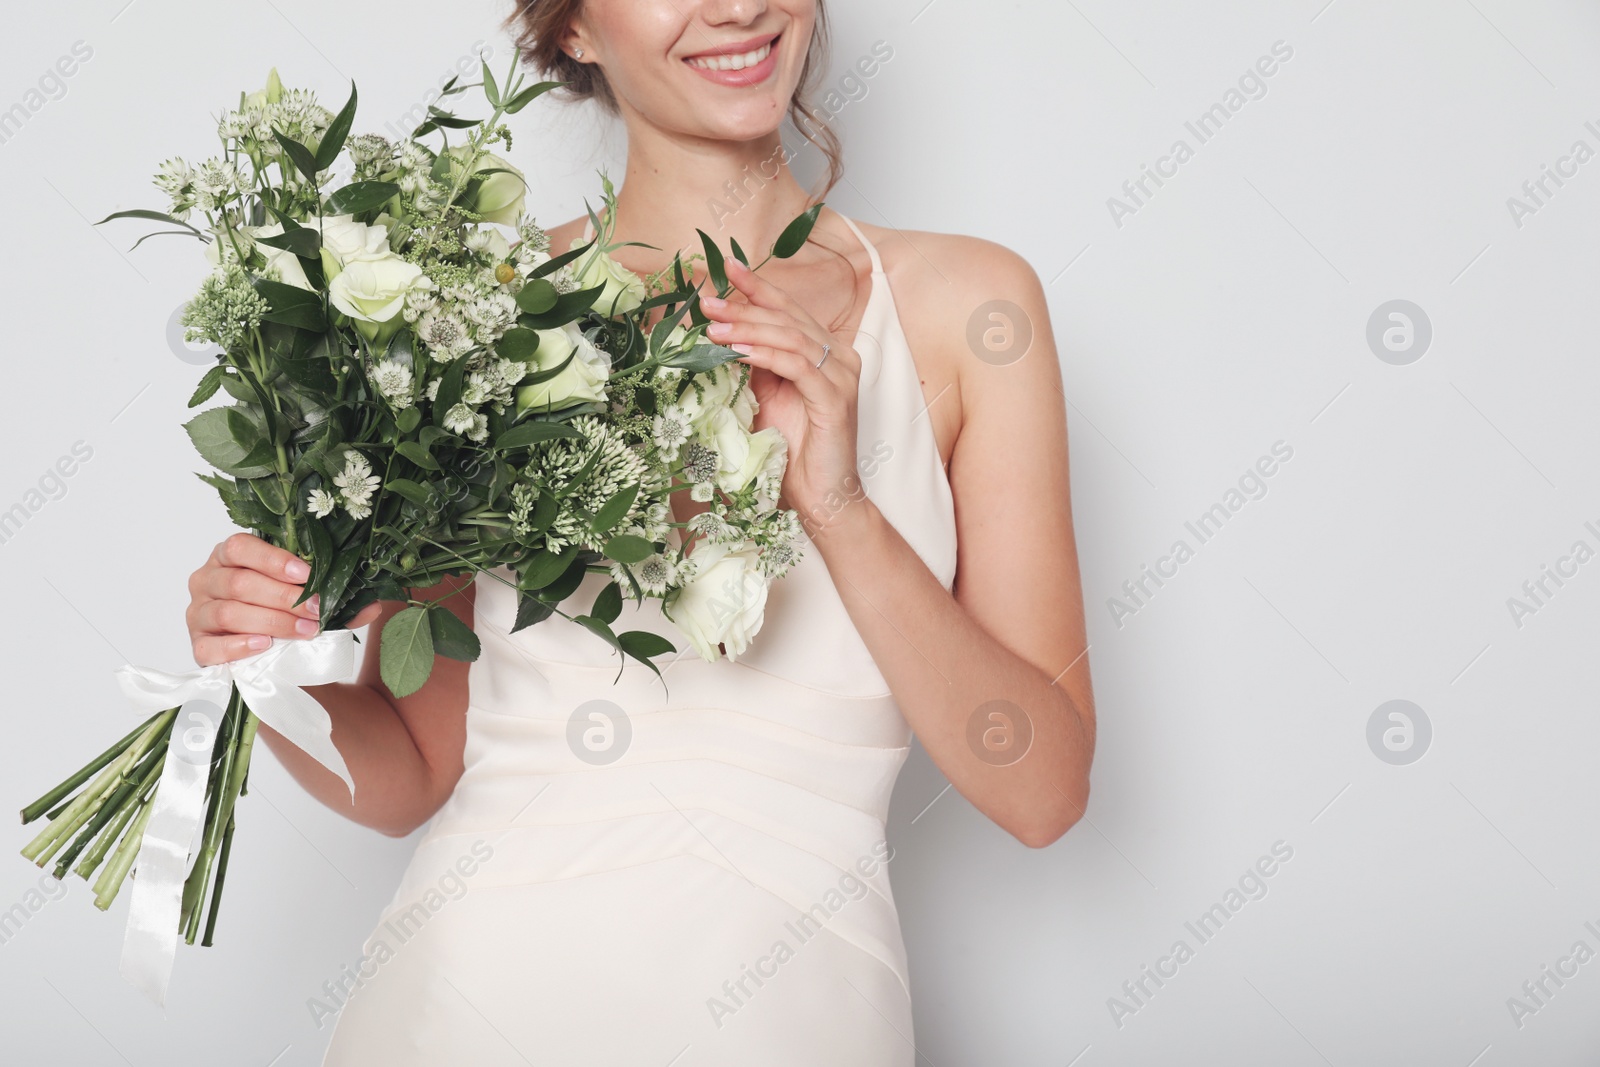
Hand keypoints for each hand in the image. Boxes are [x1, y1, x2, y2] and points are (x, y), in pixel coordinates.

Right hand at [185, 532, 381, 665]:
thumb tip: (372, 604)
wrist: (269, 656)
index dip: (272, 559)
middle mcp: (207, 579)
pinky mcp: (198, 646)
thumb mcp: (307, 599)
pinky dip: (239, 646)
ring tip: (304, 630)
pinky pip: (209, 647)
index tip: (307, 574)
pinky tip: (265, 645)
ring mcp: (198, 613)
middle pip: (239, 583)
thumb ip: (337, 599)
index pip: (239, 547)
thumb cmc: (283, 614)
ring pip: (228, 613)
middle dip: (282, 597)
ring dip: (271, 622)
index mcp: (229, 556)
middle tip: (316, 610)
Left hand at [701, 257, 862, 526]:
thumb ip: (756, 365)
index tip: (728, 267)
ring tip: (714, 329)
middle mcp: (841, 357)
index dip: (760, 287)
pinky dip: (766, 355)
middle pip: (788, 319)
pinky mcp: (836, 398)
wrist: (822, 496)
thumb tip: (723, 336)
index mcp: (827, 353)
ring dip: (748, 329)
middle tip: (708, 302)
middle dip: (745, 306)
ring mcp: (842, 376)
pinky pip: (798, 365)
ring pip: (791, 337)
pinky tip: (738, 352)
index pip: (789, 310)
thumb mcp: (767, 398)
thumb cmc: (795, 452)